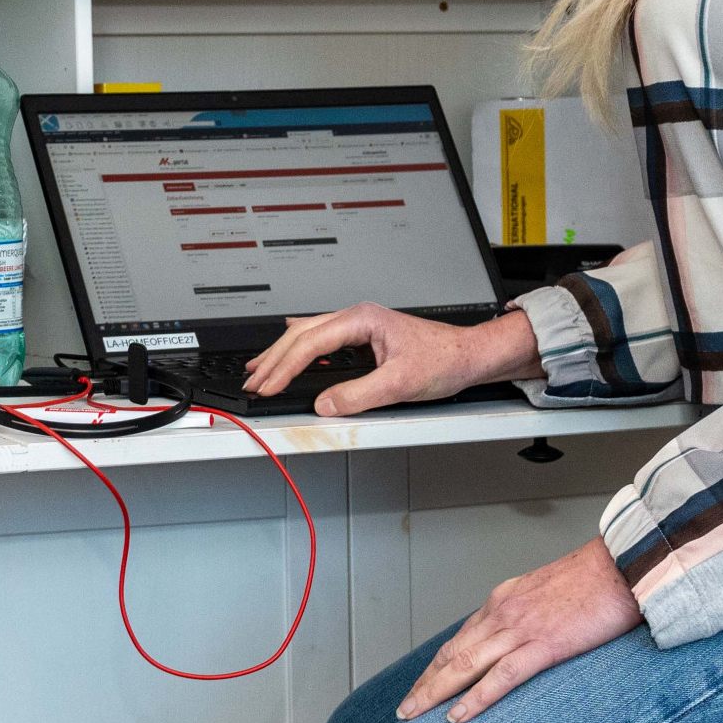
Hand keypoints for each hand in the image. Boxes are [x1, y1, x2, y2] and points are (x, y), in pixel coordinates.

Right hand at [238, 304, 537, 415]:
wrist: (470, 355)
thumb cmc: (445, 359)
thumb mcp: (401, 383)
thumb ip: (359, 395)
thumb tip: (324, 404)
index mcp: (362, 320)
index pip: (310, 343)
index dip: (285, 367)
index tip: (268, 386)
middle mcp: (357, 318)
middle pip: (301, 334)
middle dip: (273, 359)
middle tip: (252, 382)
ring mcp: (359, 326)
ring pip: (308, 335)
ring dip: (282, 354)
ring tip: (258, 370)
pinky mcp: (363, 338)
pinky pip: (320, 340)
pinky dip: (299, 351)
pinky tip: (289, 354)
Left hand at [400, 540, 643, 722]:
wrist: (623, 563)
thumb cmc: (596, 579)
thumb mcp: (549, 592)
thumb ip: (530, 613)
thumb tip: (523, 635)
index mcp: (504, 601)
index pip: (460, 639)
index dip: (436, 666)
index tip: (421, 686)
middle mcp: (502, 613)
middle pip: (452, 654)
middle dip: (424, 684)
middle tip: (404, 710)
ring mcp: (520, 629)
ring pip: (465, 665)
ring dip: (434, 694)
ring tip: (412, 717)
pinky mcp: (544, 644)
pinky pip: (501, 677)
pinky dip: (475, 699)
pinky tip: (457, 717)